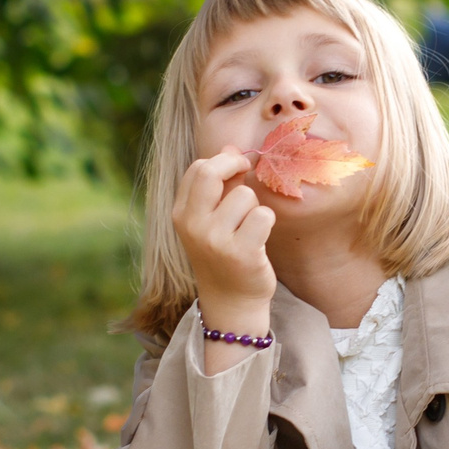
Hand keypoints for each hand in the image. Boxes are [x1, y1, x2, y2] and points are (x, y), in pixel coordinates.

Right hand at [171, 150, 277, 334]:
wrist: (231, 301)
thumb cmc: (224, 254)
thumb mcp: (212, 219)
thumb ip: (220, 184)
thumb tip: (231, 146)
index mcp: (181, 214)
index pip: (198, 168)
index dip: (223, 161)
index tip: (237, 168)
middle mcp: (193, 225)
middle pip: (210, 172)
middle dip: (234, 165)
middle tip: (247, 172)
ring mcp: (214, 240)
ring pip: (245, 196)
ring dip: (254, 207)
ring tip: (249, 227)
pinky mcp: (240, 252)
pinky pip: (263, 215)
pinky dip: (267, 223)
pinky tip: (259, 239)